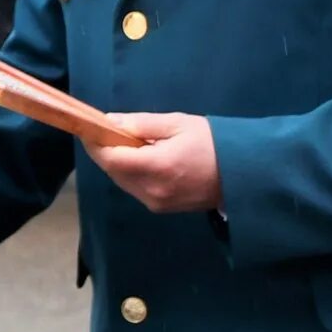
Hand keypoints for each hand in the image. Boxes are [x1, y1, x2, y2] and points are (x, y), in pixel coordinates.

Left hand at [87, 113, 221, 214]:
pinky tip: (140, 160)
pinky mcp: (161, 209)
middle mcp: (152, 190)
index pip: (111, 158)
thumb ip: (142, 124)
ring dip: (117, 163)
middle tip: (104, 131)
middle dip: (105, 151)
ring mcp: (156, 203)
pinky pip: (134, 189)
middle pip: (113, 171)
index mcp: (157, 167)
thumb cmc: (213, 143)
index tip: (88, 127)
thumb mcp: (178, 124)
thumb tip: (110, 122)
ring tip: (126, 143)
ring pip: (122, 182)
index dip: (95, 143)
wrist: (243, 175)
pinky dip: (130, 173)